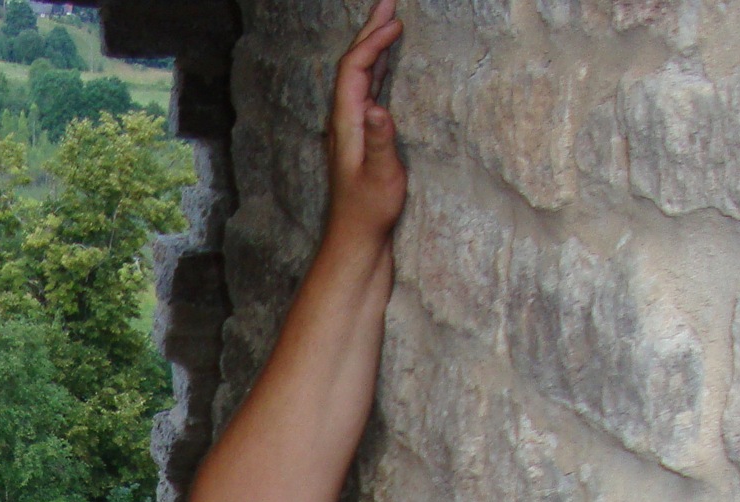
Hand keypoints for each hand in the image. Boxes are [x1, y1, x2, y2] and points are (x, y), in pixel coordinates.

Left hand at [325, 0, 405, 243]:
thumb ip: (381, 142)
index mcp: (345, 125)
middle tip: (388, 2)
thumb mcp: (381, 178)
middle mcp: (343, 122)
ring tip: (389, 21)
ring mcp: (350, 129)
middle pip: (351, 66)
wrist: (355, 241)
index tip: (395, 22)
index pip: (352, 71)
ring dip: (373, 47)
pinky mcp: (360, 138)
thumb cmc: (368, 214)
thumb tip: (378, 108)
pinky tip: (386, 63)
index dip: (371, 43)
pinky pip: (366, 92)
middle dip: (369, 32)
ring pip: (358, 77)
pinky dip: (377, 70)